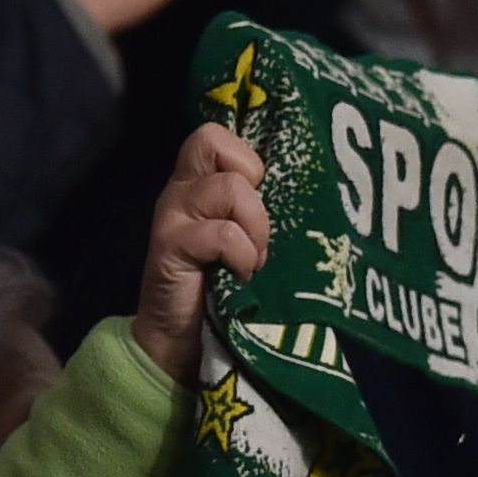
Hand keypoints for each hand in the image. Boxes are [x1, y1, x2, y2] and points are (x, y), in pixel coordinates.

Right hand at [131, 123, 268, 382]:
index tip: (260, 197)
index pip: (217, 135)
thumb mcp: (245, 237)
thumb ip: (256, 208)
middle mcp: (181, 191)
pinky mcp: (169, 247)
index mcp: (199, 184)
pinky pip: (221, 233)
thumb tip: (307, 191)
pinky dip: (241, 255)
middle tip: (252, 221)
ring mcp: (171, 216)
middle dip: (248, 177)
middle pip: (210, 139)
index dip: (246, 156)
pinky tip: (241, 276)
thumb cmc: (225, 287)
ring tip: (253, 259)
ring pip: (227, 188)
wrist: (182, 341)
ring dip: (254, 227)